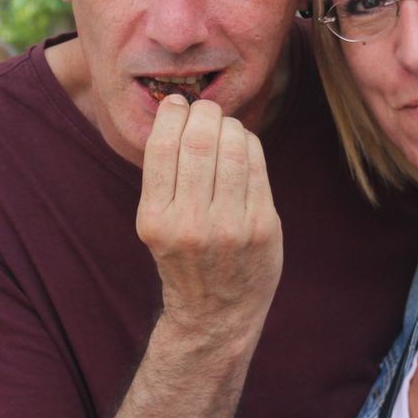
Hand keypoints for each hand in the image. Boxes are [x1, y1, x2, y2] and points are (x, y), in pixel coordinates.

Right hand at [136, 96, 282, 338]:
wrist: (216, 313)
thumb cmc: (185, 259)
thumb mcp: (158, 225)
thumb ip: (167, 177)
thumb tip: (179, 112)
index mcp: (155, 219)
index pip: (163, 147)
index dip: (172, 114)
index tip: (177, 103)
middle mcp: (191, 222)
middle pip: (200, 140)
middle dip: (204, 113)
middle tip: (205, 110)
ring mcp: (230, 226)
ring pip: (234, 147)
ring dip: (230, 126)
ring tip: (225, 127)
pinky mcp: (262, 226)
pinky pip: (258, 166)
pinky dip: (250, 145)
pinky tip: (243, 145)